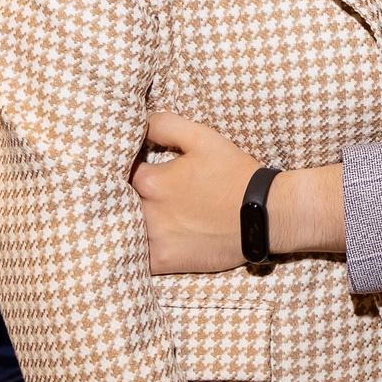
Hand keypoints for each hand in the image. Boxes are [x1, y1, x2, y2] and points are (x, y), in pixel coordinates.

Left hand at [132, 112, 258, 273]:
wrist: (263, 214)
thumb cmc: (234, 174)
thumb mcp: (203, 138)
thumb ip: (167, 125)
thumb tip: (142, 121)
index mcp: (152, 181)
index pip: (121, 172)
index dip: (124, 169)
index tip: (131, 169)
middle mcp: (147, 211)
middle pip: (117, 204)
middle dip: (119, 198)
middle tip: (122, 195)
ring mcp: (155, 239)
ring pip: (122, 232)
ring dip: (122, 224)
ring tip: (123, 219)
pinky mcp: (165, 261)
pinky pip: (135, 260)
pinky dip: (131, 253)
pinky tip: (132, 247)